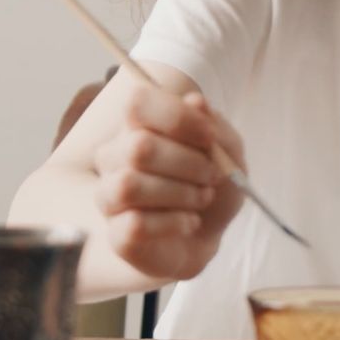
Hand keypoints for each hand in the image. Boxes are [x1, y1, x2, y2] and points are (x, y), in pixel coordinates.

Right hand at [92, 86, 244, 280]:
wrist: (206, 238)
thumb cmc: (210, 188)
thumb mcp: (228, 154)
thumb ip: (214, 127)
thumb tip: (195, 101)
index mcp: (138, 127)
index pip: (137, 103)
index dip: (176, 117)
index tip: (209, 137)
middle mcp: (115, 157)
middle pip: (138, 147)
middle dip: (188, 163)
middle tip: (212, 176)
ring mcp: (110, 196)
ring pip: (129, 185)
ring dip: (181, 193)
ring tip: (202, 199)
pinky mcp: (115, 233)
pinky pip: (134, 224)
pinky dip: (174, 222)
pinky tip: (190, 222)